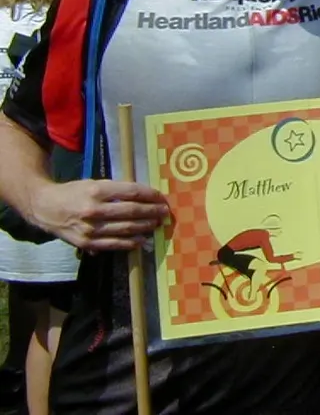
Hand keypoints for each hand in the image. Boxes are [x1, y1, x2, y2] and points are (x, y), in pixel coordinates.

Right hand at [29, 179, 169, 250]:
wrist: (45, 207)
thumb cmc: (74, 192)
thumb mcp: (94, 184)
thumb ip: (117, 190)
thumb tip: (143, 197)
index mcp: (97, 191)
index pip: (132, 192)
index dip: (150, 195)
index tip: (161, 197)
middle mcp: (94, 210)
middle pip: (132, 211)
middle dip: (152, 211)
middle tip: (164, 211)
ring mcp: (90, 228)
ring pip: (126, 229)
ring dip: (145, 227)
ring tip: (157, 224)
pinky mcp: (86, 242)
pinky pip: (114, 244)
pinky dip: (130, 243)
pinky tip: (142, 240)